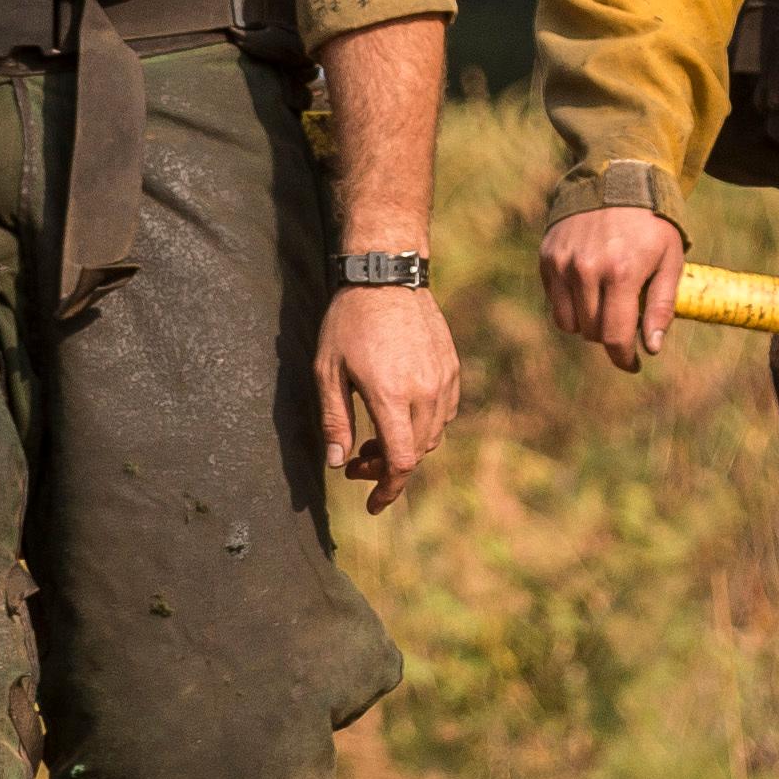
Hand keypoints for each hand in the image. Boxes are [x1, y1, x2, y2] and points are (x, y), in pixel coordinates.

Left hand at [314, 285, 462, 509]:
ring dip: (407, 447)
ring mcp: (443, 379)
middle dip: (387, 468)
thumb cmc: (348, 320)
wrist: (386, 274)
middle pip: (416, 453)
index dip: (387, 489)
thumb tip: (336, 463)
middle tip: (357, 462)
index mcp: (391, 396)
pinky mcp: (451, 367)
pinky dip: (425, 426)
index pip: (400, 462)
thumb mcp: (327, 370)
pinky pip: (445, 412)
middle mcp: (424, 392)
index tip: (372, 504)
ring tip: (376, 438)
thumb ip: (334, 420)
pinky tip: (401, 414)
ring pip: (433, 435)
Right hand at [540, 207, 687, 369]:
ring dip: (588, 323)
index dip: (624, 358)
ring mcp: (563, 263)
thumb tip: (651, 348)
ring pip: (569, 323)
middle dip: (611, 336)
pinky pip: (555, 302)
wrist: (615, 176)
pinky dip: (571, 305)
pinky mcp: (547, 257)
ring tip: (606, 305)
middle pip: (592, 333)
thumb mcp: (670, 259)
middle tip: (625, 321)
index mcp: (622, 272)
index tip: (632, 363)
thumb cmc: (651, 222)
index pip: (615, 337)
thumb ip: (662, 305)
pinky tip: (589, 289)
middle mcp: (587, 269)